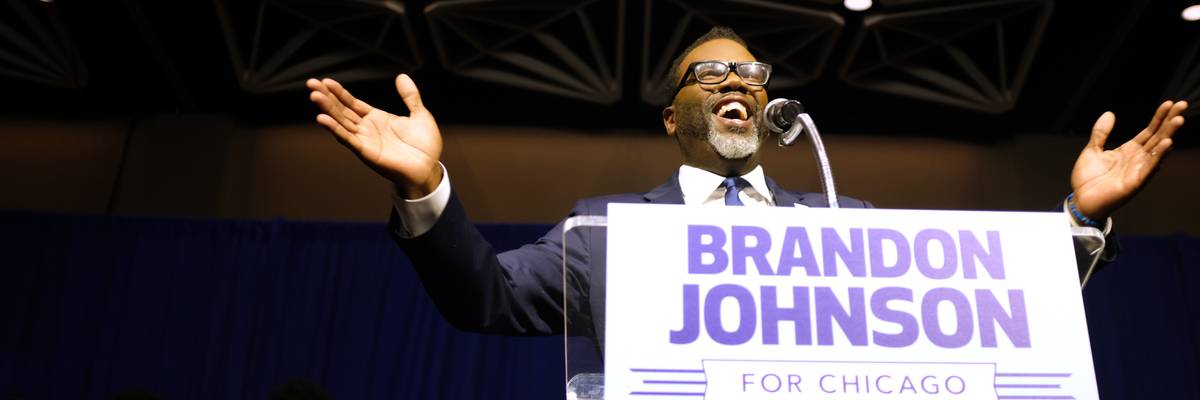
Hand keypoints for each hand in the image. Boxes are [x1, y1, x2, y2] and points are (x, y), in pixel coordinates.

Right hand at [307, 74, 443, 198]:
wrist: (429, 168)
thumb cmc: (425, 146)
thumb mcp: (419, 115)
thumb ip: (410, 96)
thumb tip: (401, 76)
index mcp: (376, 118)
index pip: (352, 103)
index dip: (339, 92)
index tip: (325, 81)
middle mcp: (367, 129)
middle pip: (342, 110)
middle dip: (327, 97)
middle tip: (310, 84)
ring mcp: (365, 140)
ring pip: (342, 122)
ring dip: (328, 110)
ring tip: (314, 96)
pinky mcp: (367, 152)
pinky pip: (348, 139)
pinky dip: (335, 129)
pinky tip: (322, 119)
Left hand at [1071, 100, 1187, 220]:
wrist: (1081, 200)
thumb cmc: (1088, 179)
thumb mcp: (1092, 150)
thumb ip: (1101, 133)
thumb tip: (1110, 113)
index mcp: (1129, 150)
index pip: (1149, 130)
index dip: (1159, 117)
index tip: (1170, 103)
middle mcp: (1138, 159)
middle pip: (1158, 136)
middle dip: (1170, 121)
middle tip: (1183, 105)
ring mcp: (1139, 170)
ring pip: (1158, 149)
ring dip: (1168, 134)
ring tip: (1178, 120)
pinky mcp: (1136, 182)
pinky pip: (1150, 167)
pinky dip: (1158, 155)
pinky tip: (1167, 143)